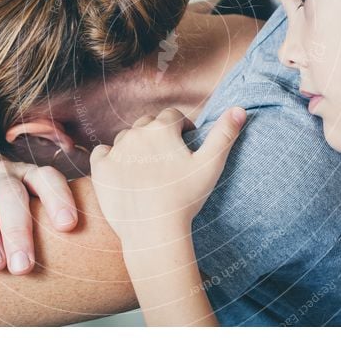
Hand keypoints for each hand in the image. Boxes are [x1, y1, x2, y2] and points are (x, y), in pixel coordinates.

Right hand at [0, 141, 77, 273]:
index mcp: (26, 174)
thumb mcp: (21, 194)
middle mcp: (1, 172)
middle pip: (12, 195)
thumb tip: (73, 262)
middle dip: (19, 231)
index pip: (46, 178)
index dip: (59, 197)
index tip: (68, 225)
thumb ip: (40, 218)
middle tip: (24, 267)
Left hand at [89, 106, 245, 248]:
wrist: (153, 230)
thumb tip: (240, 109)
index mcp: (162, 128)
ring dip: (136, 146)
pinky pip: (102, 153)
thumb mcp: (211, 165)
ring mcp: (116, 150)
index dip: (182, 127)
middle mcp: (136, 133)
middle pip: (148, 124)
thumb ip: (225, 135)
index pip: (172, 116)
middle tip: (167, 157)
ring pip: (126, 138)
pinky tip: (121, 171)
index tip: (187, 141)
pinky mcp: (100, 169)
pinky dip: (111, 158)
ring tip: (147, 167)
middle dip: (158, 134)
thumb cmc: (185, 198)